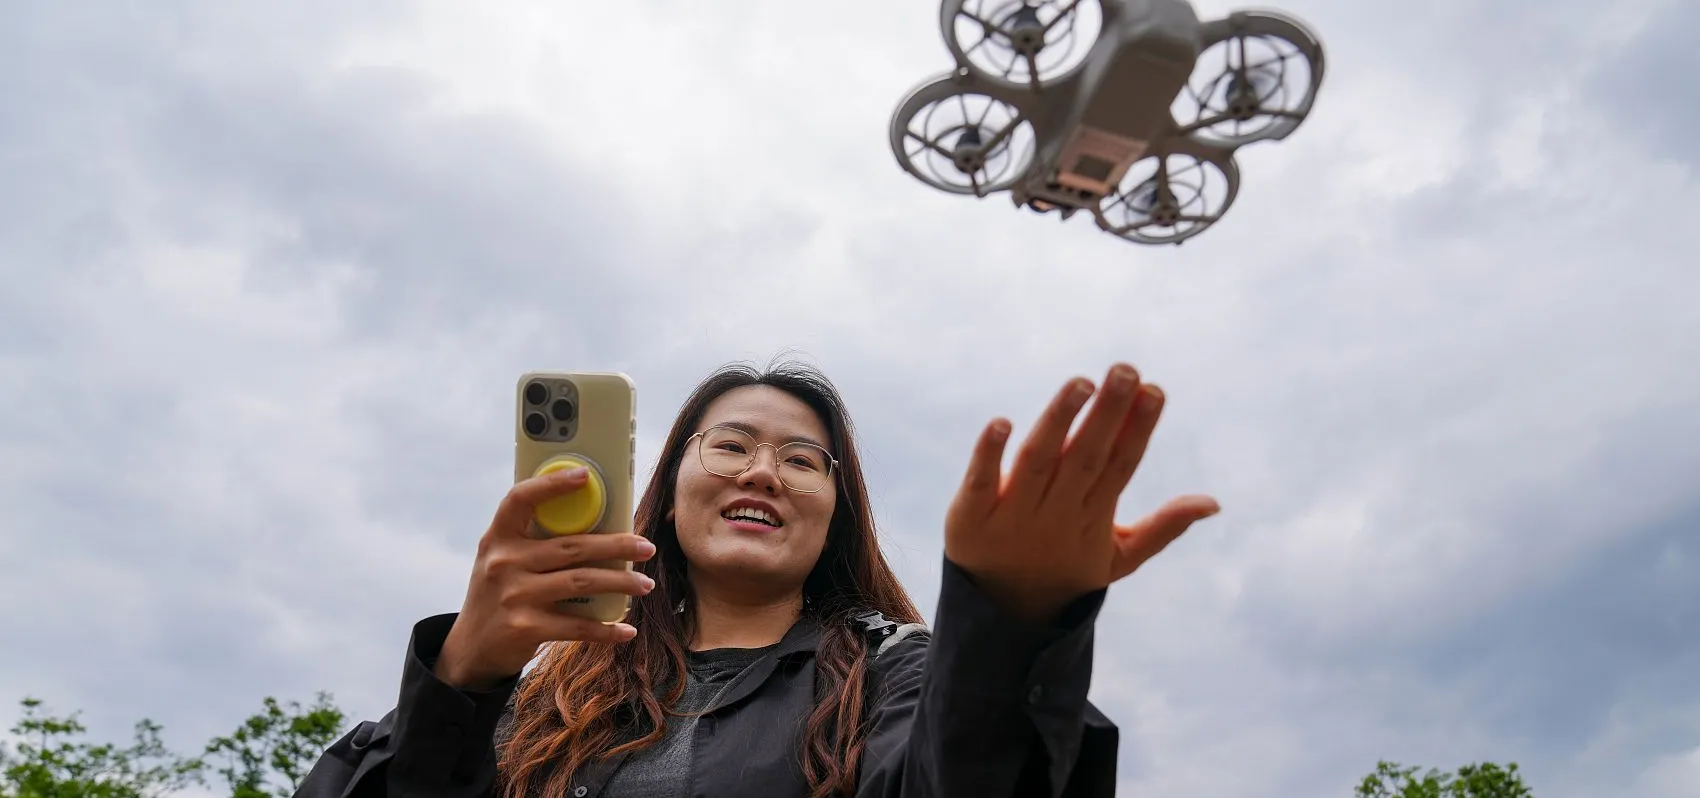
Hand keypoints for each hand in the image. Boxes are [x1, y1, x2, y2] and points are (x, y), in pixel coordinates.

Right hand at [435, 467, 656, 689]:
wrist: (471, 649)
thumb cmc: (500, 594)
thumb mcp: (503, 561)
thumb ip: (533, 541)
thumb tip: (596, 523)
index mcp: (498, 538)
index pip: (520, 499)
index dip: (552, 484)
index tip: (585, 475)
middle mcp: (504, 563)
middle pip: (572, 546)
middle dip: (617, 545)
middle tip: (646, 547)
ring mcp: (514, 596)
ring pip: (582, 582)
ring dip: (621, 583)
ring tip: (645, 584)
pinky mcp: (525, 628)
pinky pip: (577, 625)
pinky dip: (606, 629)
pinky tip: (625, 629)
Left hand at [944, 364, 1219, 622]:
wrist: (1000, 616)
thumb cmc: (1065, 573)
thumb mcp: (1119, 556)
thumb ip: (1164, 527)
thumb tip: (1214, 502)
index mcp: (1093, 516)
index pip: (1120, 466)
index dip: (1137, 429)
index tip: (1154, 389)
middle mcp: (1055, 512)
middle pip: (1085, 457)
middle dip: (1106, 414)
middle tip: (1125, 371)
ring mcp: (1013, 514)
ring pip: (1039, 462)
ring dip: (1059, 421)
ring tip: (1081, 383)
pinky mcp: (970, 516)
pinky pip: (982, 482)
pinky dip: (990, 454)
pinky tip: (1001, 422)